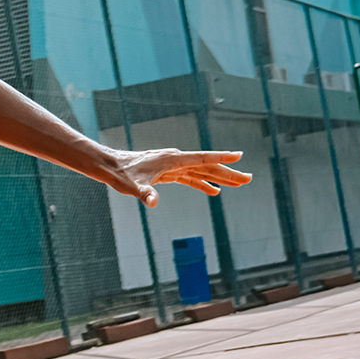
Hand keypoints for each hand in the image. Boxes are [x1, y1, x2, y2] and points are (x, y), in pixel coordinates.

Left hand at [97, 147, 250, 205]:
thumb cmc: (121, 175)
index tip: (238, 156)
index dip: (220, 159)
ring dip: (220, 178)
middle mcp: (176, 160)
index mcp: (172, 160)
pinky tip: (214, 191)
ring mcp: (173, 166)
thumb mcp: (132, 186)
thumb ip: (144, 193)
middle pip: (207, 167)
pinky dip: (203, 184)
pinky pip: (190, 178)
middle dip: (228, 173)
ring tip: (239, 183)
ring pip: (201, 172)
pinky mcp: (168, 173)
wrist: (111, 167)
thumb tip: (153, 202)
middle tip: (249, 179)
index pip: (201, 159)